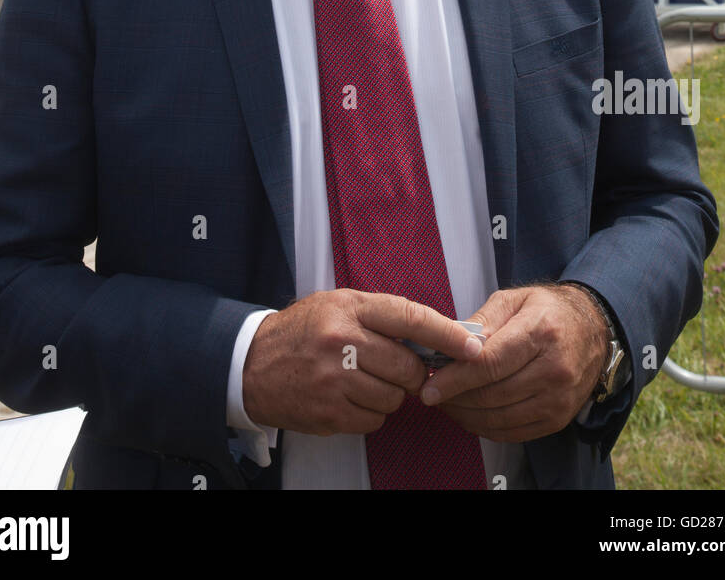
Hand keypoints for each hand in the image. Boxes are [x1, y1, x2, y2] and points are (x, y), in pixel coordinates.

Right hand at [241, 289, 485, 435]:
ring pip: (394, 397)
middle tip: (397, 369)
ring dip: (389, 394)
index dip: (447, 333)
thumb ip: (382, 317)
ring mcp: (334, 379)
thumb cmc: (303, 330)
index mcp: (349, 307)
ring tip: (362, 380)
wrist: (251, 364)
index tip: (473, 346)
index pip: (411, 317)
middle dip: (412, 373)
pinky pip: (375, 420)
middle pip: (408, 366)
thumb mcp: (338, 305)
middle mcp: (342, 340)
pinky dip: (370, 413)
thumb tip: (436, 337)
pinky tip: (349, 398)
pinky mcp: (329, 412)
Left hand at [417, 283, 608, 442]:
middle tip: (432, 393)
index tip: (429, 386)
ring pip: (499, 418)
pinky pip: (512, 433)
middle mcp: (554, 369)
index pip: (490, 364)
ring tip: (447, 402)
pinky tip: (470, 414)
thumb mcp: (514, 299)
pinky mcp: (558, 419)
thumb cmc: (547, 311)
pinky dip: (485, 427)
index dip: (455, 378)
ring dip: (466, 416)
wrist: (593, 331)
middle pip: (492, 395)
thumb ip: (481, 321)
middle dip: (455, 398)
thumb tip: (449, 343)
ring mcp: (559, 399)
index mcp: (541, 332)